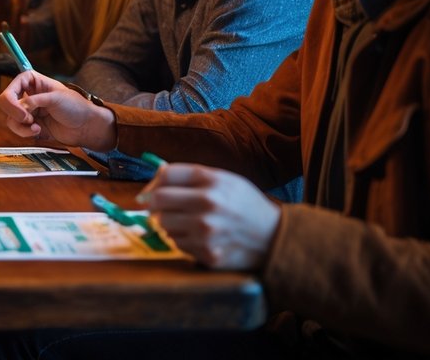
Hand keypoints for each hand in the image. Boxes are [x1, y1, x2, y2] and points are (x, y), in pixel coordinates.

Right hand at [0, 71, 115, 149]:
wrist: (85, 127)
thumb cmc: (75, 107)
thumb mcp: (56, 98)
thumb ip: (35, 101)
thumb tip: (19, 106)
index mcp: (33, 82)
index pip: (13, 85)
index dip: (11, 98)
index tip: (22, 111)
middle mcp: (27, 95)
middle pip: (5, 102)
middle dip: (14, 113)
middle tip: (27, 120)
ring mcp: (28, 111)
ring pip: (10, 118)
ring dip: (20, 126)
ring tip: (37, 127)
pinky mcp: (30, 125)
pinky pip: (17, 129)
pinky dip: (25, 132)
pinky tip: (39, 131)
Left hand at [138, 164, 280, 269]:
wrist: (275, 236)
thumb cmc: (245, 204)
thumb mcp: (225, 180)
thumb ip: (191, 177)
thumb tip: (154, 181)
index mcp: (212, 180)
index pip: (165, 175)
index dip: (154, 182)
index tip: (154, 190)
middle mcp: (208, 204)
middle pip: (157, 201)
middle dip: (156, 204)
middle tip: (163, 208)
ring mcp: (207, 231)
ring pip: (163, 225)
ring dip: (169, 223)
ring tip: (188, 222)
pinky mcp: (208, 253)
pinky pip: (177, 244)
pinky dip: (182, 240)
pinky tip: (199, 236)